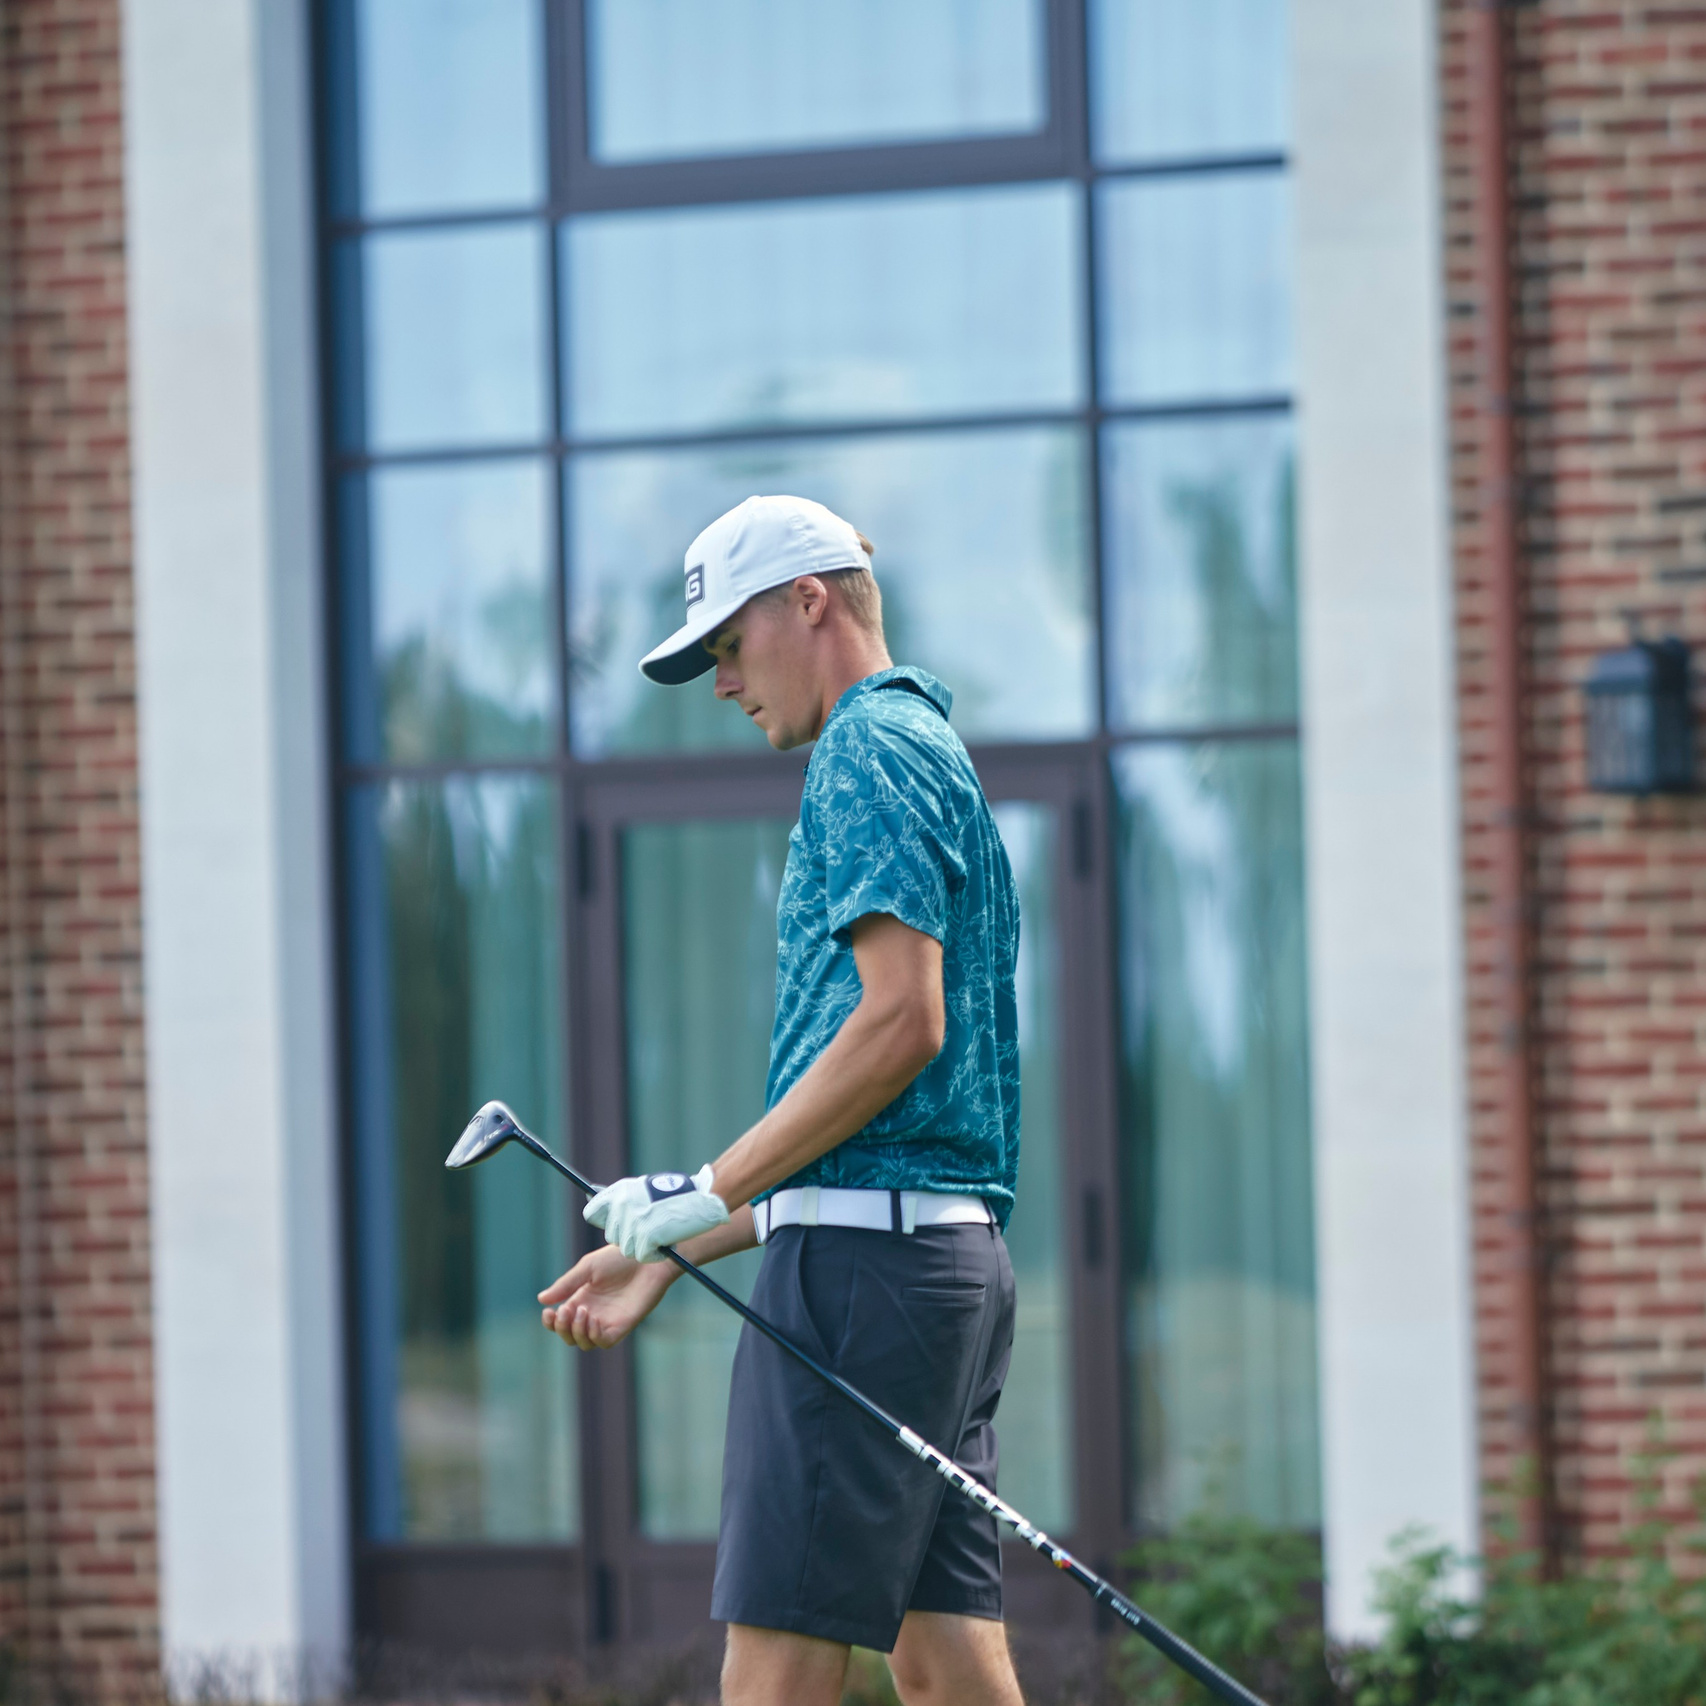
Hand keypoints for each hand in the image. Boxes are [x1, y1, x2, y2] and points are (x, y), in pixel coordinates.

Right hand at [538, 1245, 673, 1348]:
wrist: (647, 1257)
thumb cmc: (619, 1258)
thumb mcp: (588, 1268)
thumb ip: (566, 1285)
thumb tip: (541, 1299)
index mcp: (581, 1299)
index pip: (560, 1321)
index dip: (551, 1322)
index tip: (548, 1311)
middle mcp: (592, 1313)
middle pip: (569, 1335)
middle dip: (562, 1328)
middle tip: (564, 1310)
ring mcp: (607, 1321)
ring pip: (584, 1343)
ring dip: (577, 1332)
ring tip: (583, 1311)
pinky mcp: (623, 1325)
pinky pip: (604, 1342)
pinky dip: (594, 1336)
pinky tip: (594, 1320)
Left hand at [584, 1164, 729, 1262]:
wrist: (704, 1197)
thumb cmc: (676, 1195)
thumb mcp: (641, 1189)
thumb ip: (618, 1197)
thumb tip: (588, 1195)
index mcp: (619, 1191)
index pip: (592, 1214)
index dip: (607, 1223)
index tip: (622, 1224)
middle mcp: (622, 1204)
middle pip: (613, 1236)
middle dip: (629, 1238)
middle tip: (650, 1229)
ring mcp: (634, 1220)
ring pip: (628, 1249)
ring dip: (643, 1247)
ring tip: (661, 1234)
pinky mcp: (647, 1235)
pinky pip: (643, 1256)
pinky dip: (654, 1254)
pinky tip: (666, 1243)